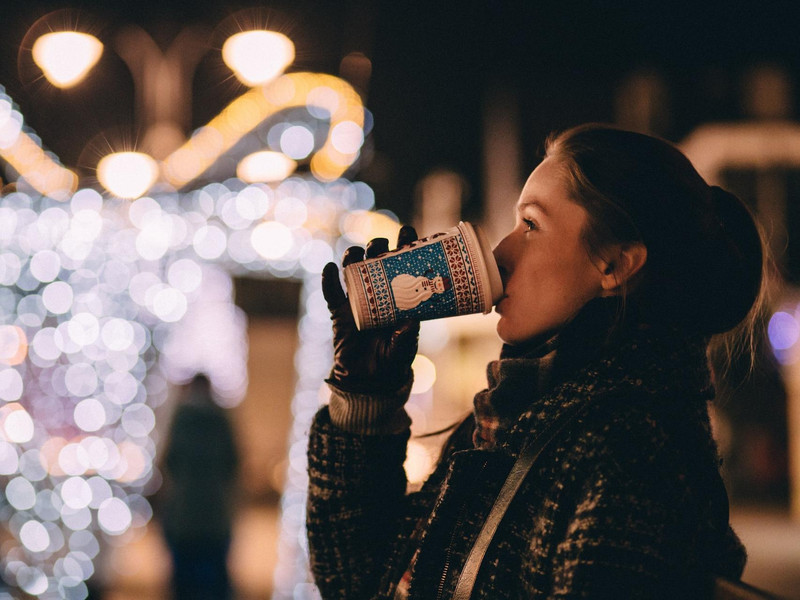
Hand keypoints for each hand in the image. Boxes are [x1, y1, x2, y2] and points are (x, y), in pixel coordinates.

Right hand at [322, 225, 419, 393]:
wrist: (368, 381)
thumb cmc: (392, 362)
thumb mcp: (403, 349)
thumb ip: (406, 337)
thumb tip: (410, 321)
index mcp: (398, 298)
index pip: (402, 267)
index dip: (404, 247)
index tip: (407, 231)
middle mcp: (378, 294)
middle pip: (376, 262)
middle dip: (377, 248)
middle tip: (381, 244)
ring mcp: (357, 301)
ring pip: (353, 272)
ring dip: (353, 258)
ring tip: (356, 253)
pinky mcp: (339, 313)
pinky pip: (331, 294)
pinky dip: (328, 280)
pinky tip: (329, 269)